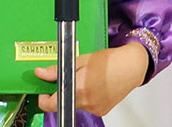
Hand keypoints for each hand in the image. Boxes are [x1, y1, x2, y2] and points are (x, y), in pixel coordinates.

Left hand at [34, 42, 149, 116]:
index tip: (43, 89)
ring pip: (75, 103)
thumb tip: (40, 73)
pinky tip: (94, 85)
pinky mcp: (101, 111)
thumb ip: (57, 70)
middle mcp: (86, 102)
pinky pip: (86, 106)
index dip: (43, 97)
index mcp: (78, 89)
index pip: (50, 104)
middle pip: (63, 102)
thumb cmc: (109, 61)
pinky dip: (85, 97)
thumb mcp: (79, 60)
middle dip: (61, 91)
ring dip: (74, 93)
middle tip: (67, 76)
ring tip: (85, 78)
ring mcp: (95, 108)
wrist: (131, 67)